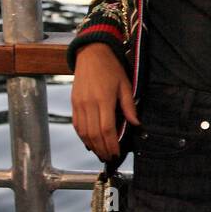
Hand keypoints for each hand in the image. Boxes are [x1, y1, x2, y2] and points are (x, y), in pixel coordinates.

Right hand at [71, 43, 139, 162]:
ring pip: (84, 132)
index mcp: (103, 99)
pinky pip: (77, 125)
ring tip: (101, 153)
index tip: (117, 153)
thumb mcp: (125, 84)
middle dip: (102, 149)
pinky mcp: (74, 103)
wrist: (91, 54)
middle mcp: (89, 104)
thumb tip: (136, 123)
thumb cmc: (110, 67)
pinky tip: (90, 142)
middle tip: (110, 157)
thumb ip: (129, 105)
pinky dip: (83, 136)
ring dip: (92, 145)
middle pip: (94, 134)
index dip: (111, 144)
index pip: (107, 129)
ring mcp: (79, 104)